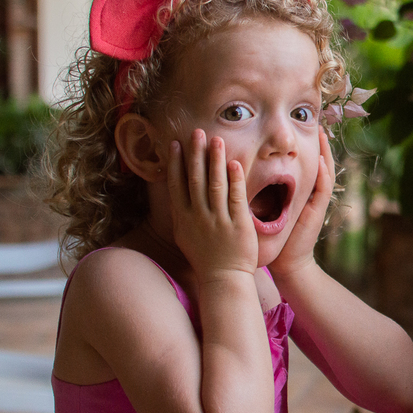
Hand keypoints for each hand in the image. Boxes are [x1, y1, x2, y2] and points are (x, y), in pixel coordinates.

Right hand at [167, 130, 258, 282]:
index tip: (174, 144)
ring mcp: (217, 220)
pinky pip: (235, 197)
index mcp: (182, 220)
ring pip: (214, 184)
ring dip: (214, 160)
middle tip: (196, 132)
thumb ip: (182, 215)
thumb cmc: (206, 258)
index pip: (176, 185)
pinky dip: (234, 179)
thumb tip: (176, 195)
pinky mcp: (237, 224)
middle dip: (195, 154)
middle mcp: (197, 217)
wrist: (224, 279)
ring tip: (216, 140)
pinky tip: (234, 163)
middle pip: (194, 179)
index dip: (175, 163)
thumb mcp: (185, 236)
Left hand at [269, 126, 334, 277]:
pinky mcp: (318, 212)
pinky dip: (324, 174)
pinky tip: (321, 161)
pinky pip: (323, 189)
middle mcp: (308, 194)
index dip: (297, 146)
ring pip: (324, 171)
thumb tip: (236, 174)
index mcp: (295, 192)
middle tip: (315, 121)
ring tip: (322, 133)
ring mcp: (315, 202)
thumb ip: (257, 192)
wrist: (286, 262)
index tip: (292, 127)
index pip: (298, 163)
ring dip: (324, 152)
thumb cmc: (272, 238)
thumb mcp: (264, 208)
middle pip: (315, 162)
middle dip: (316, 143)